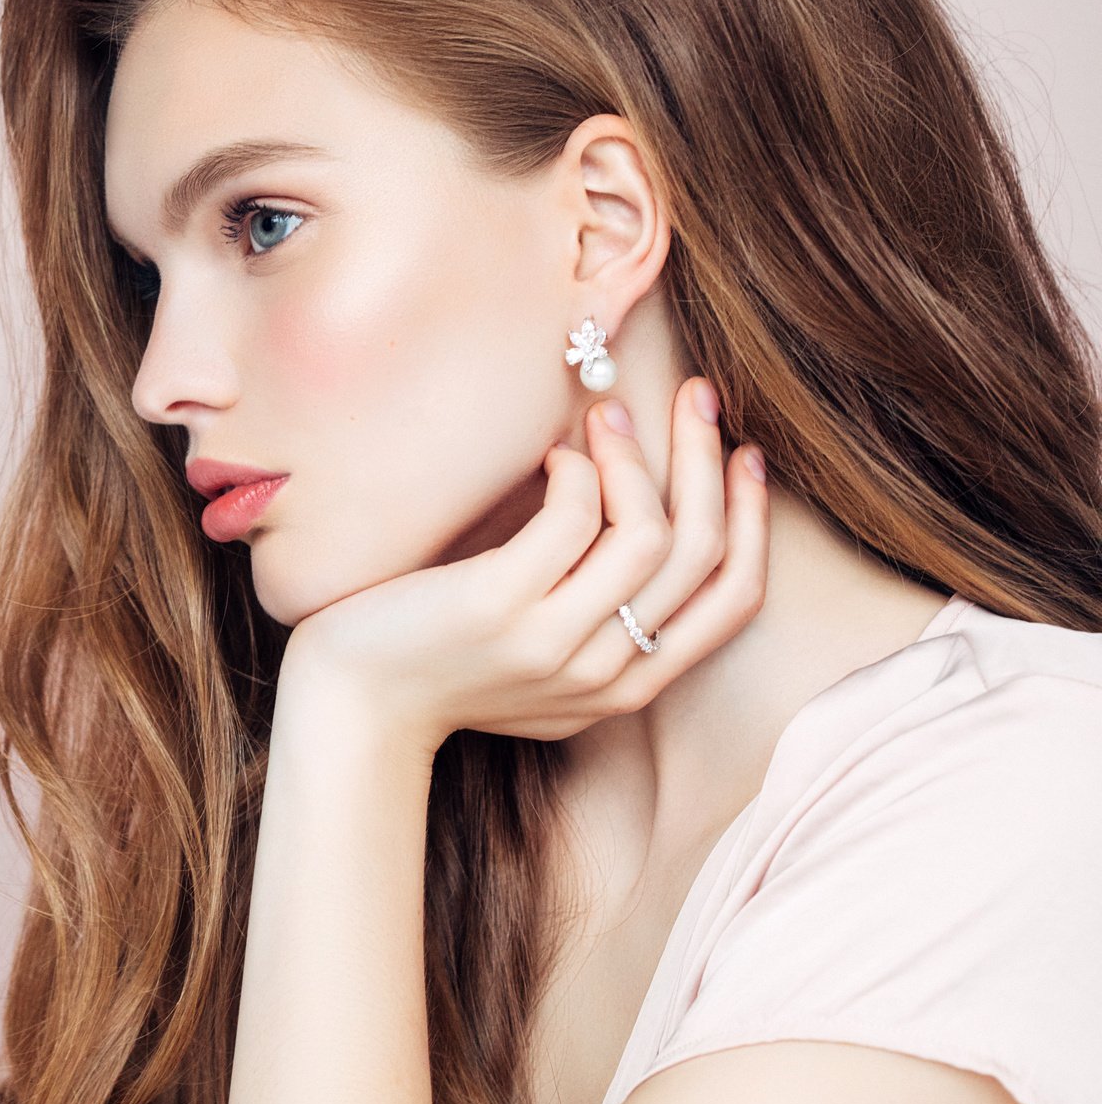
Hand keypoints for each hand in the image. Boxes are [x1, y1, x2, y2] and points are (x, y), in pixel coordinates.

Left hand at [276, 377, 768, 756]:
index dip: (750, 519)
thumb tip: (634, 513)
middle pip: (701, 553)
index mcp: (628, 686)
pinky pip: (573, 517)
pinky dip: (573, 471)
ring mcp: (554, 642)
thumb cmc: (438, 664)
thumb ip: (595, 616)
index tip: (744, 455)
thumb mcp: (541, 660)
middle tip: (694, 397)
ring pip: (647, 532)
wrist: (352, 706)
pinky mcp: (501, 606)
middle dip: (709, 461)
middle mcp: (605, 673)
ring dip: (635, 457)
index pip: (733, 599)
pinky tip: (548, 458)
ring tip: (604, 417)